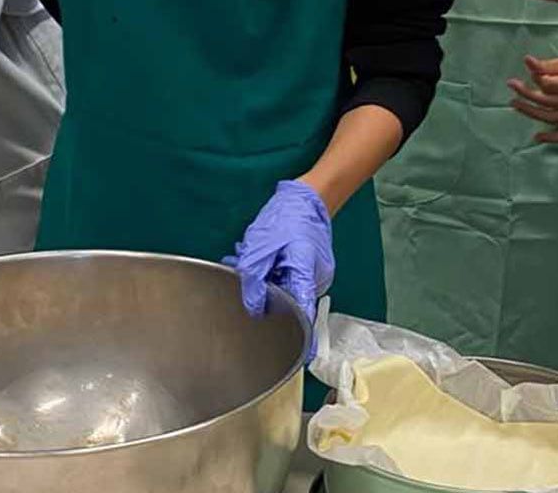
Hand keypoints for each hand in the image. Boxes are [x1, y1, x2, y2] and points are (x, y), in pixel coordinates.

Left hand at [226, 180, 334, 342]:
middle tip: (244, 269)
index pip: (303, 315)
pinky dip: (271, 272)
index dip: (300, 340)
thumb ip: (253, 280)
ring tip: (249, 253)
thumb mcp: (259, 247)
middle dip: (263, 293)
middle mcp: (314, 280)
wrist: (307, 198)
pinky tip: (259, 255)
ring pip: (285, 290)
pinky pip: (288, 280)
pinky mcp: (308, 270)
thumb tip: (252, 309)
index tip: (298, 358)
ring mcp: (313, 275)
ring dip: (264, 279)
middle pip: (289, 303)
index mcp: (304, 274)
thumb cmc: (285, 218)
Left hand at [508, 51, 557, 143]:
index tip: (529, 67)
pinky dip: (552, 138)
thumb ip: (548, 65)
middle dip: (527, 93)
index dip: (537, 77)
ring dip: (531, 112)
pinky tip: (537, 137)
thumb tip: (527, 61)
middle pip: (548, 102)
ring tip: (515, 104)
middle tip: (512, 84)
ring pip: (552, 118)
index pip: (551, 86)